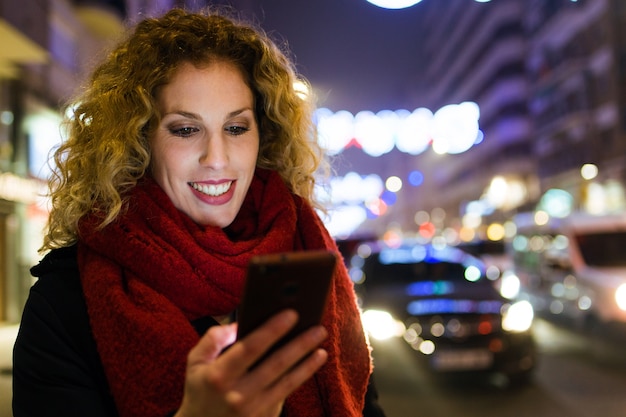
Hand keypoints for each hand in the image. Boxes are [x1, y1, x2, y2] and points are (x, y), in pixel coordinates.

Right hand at [175, 309, 327, 416]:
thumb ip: (213, 339)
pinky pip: (285, 394)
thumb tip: (238, 324)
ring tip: (322, 348)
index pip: (250, 347)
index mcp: (219, 375)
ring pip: (287, 383)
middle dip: (300, 345)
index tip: (292, 313)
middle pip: (275, 364)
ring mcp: (253, 409)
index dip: (272, 330)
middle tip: (319, 328)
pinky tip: (311, 364)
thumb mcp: (195, 362)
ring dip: (308, 364)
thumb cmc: (200, 390)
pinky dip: (300, 378)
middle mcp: (237, 394)